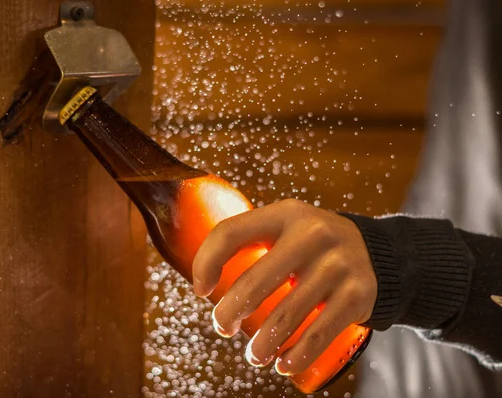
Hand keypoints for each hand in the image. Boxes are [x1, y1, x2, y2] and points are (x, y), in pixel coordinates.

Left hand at [192, 199, 376, 375]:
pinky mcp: (358, 294)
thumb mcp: (287, 227)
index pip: (230, 232)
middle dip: (229, 313)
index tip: (202, 290)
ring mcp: (337, 264)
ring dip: (262, 345)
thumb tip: (205, 278)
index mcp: (285, 214)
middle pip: (254, 282)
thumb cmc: (313, 246)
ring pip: (285, 316)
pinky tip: (284, 365)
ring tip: (254, 355)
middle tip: (224, 328)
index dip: (206, 262)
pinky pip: (319, 333)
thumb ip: (252, 239)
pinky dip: (297, 356)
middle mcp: (312, 234)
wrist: (378, 254)